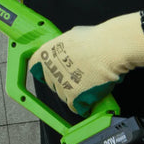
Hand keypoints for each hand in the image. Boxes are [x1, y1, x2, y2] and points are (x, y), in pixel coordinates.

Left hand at [29, 11, 143, 115]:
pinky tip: (86, 103)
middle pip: (50, 82)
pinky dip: (81, 106)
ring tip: (84, 89)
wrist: (108, 48)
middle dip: (60, 83)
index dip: (44, 70)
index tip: (50, 73)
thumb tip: (69, 49)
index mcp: (46, 52)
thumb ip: (65, 47)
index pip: (35, 66)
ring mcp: (60, 82)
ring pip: (62, 95)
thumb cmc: (95, 40)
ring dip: (71, 94)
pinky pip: (74, 106)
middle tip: (73, 80)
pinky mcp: (73, 95)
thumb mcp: (71, 37)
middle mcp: (50, 68)